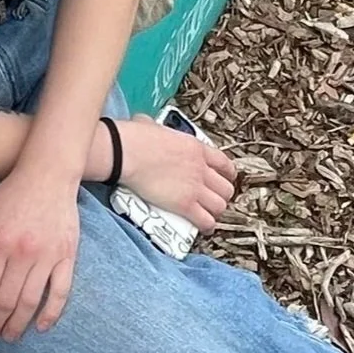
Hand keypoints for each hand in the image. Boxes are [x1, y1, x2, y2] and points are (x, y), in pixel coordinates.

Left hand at [0, 168, 79, 342]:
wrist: (48, 175)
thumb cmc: (9, 196)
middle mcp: (23, 252)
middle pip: (6, 300)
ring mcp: (48, 256)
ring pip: (31, 301)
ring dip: (18, 325)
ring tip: (11, 337)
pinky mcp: (67, 256)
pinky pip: (61, 292)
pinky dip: (51, 314)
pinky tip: (40, 327)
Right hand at [113, 116, 235, 229]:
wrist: (126, 153)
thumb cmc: (133, 139)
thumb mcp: (151, 126)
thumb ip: (156, 128)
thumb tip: (143, 124)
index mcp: (195, 148)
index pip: (224, 163)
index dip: (227, 175)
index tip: (224, 179)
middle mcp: (200, 168)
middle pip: (226, 187)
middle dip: (222, 195)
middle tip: (214, 199)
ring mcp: (195, 187)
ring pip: (220, 205)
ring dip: (215, 212)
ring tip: (209, 215)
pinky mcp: (184, 204)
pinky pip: (205, 220)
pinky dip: (207, 226)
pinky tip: (204, 228)